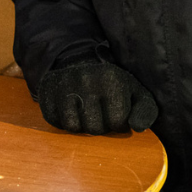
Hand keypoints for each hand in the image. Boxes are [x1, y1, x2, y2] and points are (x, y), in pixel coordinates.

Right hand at [38, 59, 157, 133]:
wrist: (80, 64)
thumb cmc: (113, 86)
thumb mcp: (137, 95)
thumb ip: (146, 112)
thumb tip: (136, 128)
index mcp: (111, 79)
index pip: (117, 122)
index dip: (117, 124)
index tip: (115, 113)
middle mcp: (85, 78)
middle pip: (93, 127)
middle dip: (98, 127)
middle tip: (98, 113)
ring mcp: (63, 83)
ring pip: (72, 126)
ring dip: (79, 126)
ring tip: (84, 113)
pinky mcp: (46, 89)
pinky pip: (53, 120)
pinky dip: (61, 120)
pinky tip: (69, 110)